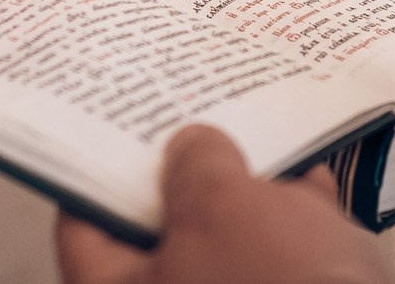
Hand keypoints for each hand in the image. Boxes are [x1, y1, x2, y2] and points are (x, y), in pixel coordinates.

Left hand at [56, 127, 392, 283]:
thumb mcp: (221, 205)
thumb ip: (195, 164)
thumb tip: (193, 147)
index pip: (83, 231)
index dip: (99, 172)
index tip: (116, 131)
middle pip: (158, 237)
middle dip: (185, 180)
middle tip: (194, 129)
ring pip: (224, 248)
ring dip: (248, 197)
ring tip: (265, 147)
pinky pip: (275, 265)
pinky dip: (291, 225)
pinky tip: (311, 188)